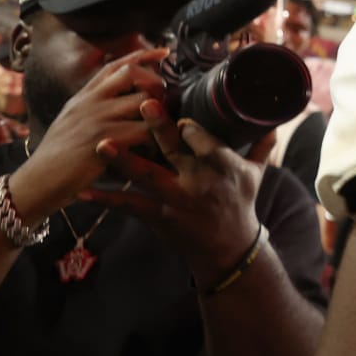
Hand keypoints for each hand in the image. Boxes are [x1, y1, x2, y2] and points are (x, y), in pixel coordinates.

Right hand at [11, 48, 170, 217]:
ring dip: (159, 113)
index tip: (164, 52)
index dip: (142, 55)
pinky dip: (155, 138)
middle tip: (163, 103)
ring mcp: (97, 119)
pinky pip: (144, 130)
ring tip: (159, 128)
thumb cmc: (56, 157)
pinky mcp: (105, 141)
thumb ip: (93, 104)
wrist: (36, 182)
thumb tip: (117, 95)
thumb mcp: (71, 120)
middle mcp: (90, 102)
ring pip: (145, 101)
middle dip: (155, 84)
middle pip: (133, 74)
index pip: (115, 65)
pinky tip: (153, 148)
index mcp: (83, 97)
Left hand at [78, 106, 269, 283]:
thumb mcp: (255, 175)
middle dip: (159, 128)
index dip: (195, 131)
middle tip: (143, 105)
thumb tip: (272, 119)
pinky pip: (128, 206)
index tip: (182, 116)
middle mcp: (199, 183)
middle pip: (176, 152)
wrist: (228, 251)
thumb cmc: (240, 206)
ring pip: (146, 177)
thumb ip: (260, 146)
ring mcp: (175, 201)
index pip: (210, 144)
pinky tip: (83, 191)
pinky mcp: (157, 218)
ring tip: (100, 144)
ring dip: (122, 160)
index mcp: (225, 169)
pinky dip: (105, 200)